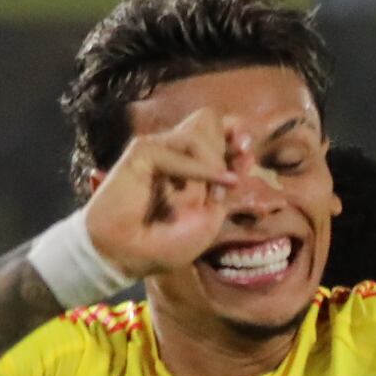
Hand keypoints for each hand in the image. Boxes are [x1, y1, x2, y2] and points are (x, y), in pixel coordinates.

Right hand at [81, 106, 258, 278]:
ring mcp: (158, 150)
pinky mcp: (142, 152)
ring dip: (213, 164)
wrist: (127, 256)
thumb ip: (224, 185)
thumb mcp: (208, 217)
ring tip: (211, 195)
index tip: (247, 153)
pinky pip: (180, 149)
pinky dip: (199, 169)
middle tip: (234, 169)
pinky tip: (212, 186)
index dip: (234, 135)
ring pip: (197, 133)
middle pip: (207, 119)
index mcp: (190, 167)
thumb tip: (241, 156)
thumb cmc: (164, 244)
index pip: (215, 132)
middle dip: (228, 139)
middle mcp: (174, 154)